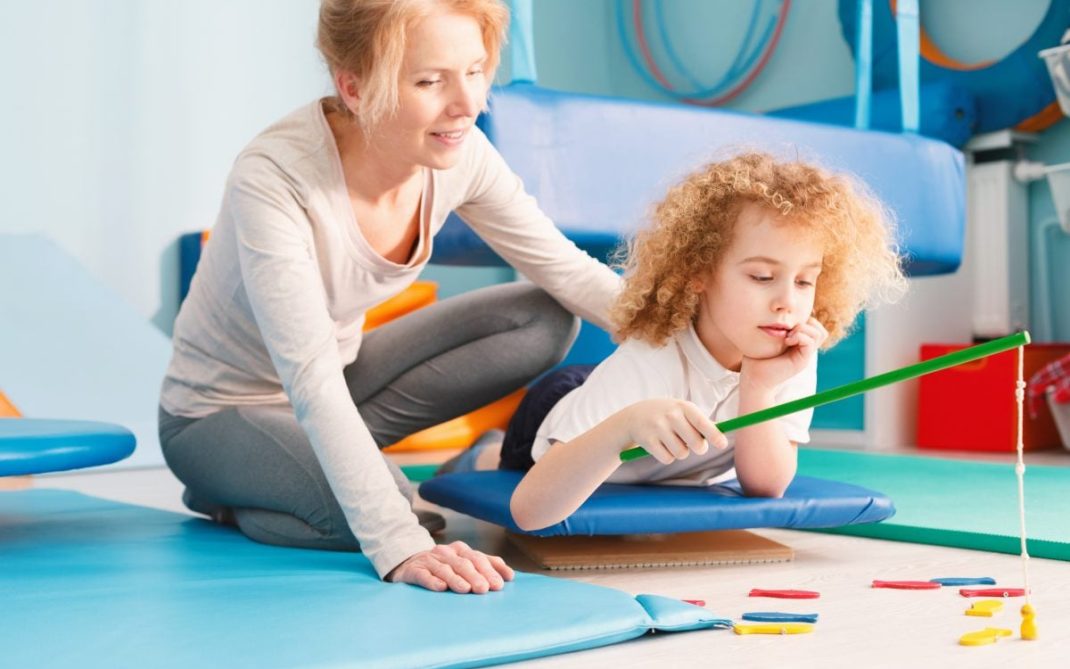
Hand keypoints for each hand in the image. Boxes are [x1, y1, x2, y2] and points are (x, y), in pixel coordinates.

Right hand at [386, 541, 513, 593]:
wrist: (408, 562)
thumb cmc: (443, 566)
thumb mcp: (463, 562)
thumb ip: (485, 566)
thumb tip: (509, 576)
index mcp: (461, 549)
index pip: (478, 558)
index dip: (491, 569)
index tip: (502, 582)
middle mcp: (446, 552)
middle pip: (463, 563)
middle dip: (476, 575)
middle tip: (486, 589)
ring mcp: (430, 560)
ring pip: (445, 568)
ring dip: (456, 579)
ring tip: (466, 589)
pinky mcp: (414, 569)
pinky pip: (423, 574)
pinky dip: (432, 580)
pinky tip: (440, 588)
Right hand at [623, 398, 727, 464]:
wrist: (633, 417)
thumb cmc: (667, 415)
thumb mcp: (682, 411)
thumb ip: (702, 421)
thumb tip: (724, 431)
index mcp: (684, 407)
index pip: (702, 422)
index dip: (713, 434)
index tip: (722, 444)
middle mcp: (671, 415)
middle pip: (695, 443)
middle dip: (698, 448)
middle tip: (693, 444)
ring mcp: (658, 428)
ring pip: (682, 454)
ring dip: (680, 452)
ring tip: (672, 441)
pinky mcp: (647, 441)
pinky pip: (667, 459)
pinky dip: (667, 457)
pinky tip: (661, 446)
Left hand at [741, 317, 828, 392]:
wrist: (753, 379)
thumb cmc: (755, 359)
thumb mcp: (765, 339)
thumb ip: (773, 327)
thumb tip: (774, 310)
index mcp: (797, 343)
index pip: (813, 324)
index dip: (803, 317)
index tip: (786, 319)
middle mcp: (804, 349)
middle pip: (819, 328)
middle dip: (806, 321)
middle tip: (788, 328)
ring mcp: (805, 355)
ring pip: (819, 333)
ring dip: (804, 328)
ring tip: (788, 334)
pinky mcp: (802, 361)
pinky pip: (811, 342)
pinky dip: (800, 336)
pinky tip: (787, 340)